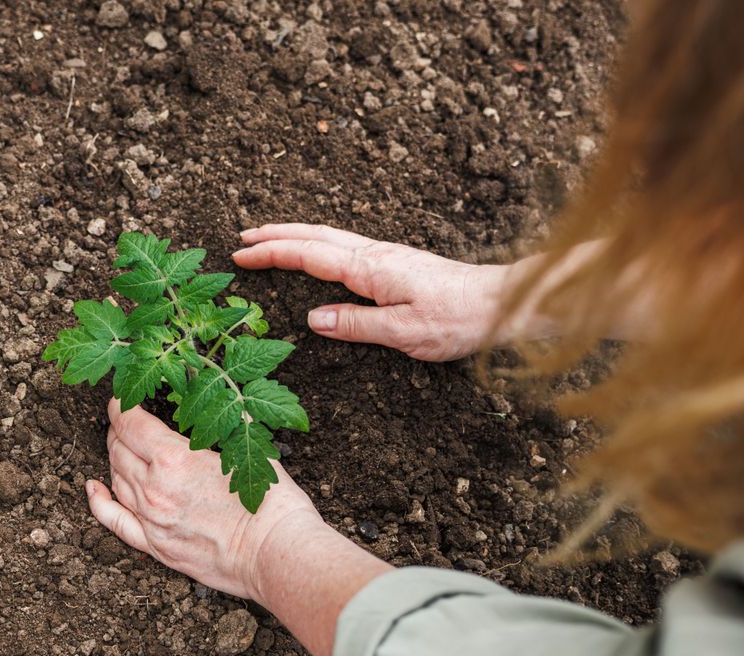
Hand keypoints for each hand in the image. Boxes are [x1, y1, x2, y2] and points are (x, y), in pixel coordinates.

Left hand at [85, 399, 323, 600]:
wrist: (277, 556)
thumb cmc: (272, 504)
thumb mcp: (248, 450)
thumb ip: (224, 428)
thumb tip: (220, 407)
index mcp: (174, 458)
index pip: (131, 423)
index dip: (121, 405)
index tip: (121, 397)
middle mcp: (154, 488)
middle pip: (119, 449)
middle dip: (118, 429)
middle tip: (125, 420)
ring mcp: (152, 520)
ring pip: (117, 479)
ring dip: (114, 458)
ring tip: (120, 446)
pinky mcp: (157, 547)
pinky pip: (115, 521)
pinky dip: (100, 502)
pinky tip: (94, 488)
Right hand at [232, 223, 509, 361]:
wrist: (503, 303)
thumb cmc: (458, 320)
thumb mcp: (405, 332)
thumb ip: (357, 324)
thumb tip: (313, 319)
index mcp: (370, 269)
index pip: (309, 256)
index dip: (272, 253)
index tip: (240, 254)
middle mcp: (375, 254)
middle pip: (315, 236)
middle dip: (276, 235)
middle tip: (242, 237)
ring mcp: (386, 255)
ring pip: (329, 236)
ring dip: (295, 235)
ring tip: (268, 237)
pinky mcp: (396, 262)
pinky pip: (344, 244)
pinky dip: (318, 242)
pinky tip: (316, 250)